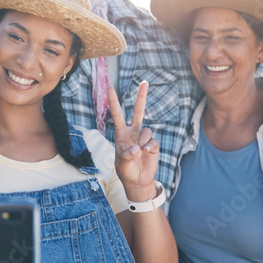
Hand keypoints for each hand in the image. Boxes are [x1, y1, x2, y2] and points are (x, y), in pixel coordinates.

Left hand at [108, 81, 159, 201]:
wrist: (138, 181)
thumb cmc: (126, 171)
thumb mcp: (121, 164)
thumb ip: (126, 155)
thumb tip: (138, 147)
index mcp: (121, 134)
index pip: (117, 115)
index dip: (114, 102)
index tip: (109, 88)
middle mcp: (133, 133)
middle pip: (138, 112)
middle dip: (141, 97)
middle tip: (144, 82)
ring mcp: (144, 138)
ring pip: (146, 130)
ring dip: (142, 141)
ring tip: (139, 152)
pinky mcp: (153, 144)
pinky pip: (152, 140)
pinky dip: (149, 146)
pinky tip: (146, 153)